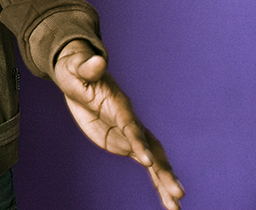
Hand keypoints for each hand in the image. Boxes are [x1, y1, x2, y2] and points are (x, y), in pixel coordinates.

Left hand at [53, 40, 184, 209]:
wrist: (79, 76)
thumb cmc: (77, 71)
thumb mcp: (77, 69)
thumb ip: (88, 68)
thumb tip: (96, 60)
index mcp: (120, 106)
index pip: (131, 126)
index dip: (138, 142)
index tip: (145, 161)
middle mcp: (131, 122)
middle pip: (152, 147)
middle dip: (163, 170)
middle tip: (178, 193)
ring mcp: (132, 135)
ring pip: (155, 160)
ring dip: (165, 182)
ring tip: (176, 208)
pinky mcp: (127, 144)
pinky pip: (147, 166)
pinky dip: (157, 183)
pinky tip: (168, 202)